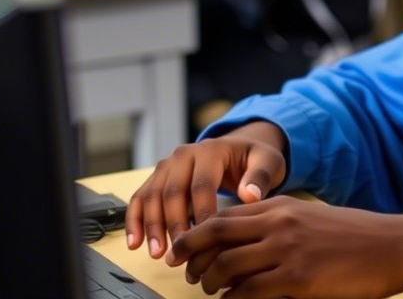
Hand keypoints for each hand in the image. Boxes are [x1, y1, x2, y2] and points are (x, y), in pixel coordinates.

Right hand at [126, 121, 287, 259]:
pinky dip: (134, 220)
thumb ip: (260, 177)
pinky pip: (140, 196)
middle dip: (174, 224)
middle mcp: (185, 154)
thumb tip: (250, 195)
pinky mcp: (158, 177)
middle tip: (179, 253)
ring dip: (151, 225)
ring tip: (157, 253)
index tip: (205, 238)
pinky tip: (134, 243)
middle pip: (173, 191)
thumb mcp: (267, 161)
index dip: (202, 213)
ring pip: (153, 195)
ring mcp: (168, 164)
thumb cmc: (253, 159)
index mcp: (212, 150)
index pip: (203, 184)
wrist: (239, 149)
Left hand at [169, 196, 402, 298]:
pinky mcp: (297, 278)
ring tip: (209, 289)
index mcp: (281, 206)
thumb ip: (279, 225)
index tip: (181, 248)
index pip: (223, 215)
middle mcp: (279, 222)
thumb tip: (244, 244)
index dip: (195, 233)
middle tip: (183, 270)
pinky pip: (249, 292)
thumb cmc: (354, 237)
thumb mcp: (310, 220)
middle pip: (216, 234)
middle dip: (190, 254)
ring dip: (209, 281)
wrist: (392, 245)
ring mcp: (287, 249)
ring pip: (226, 265)